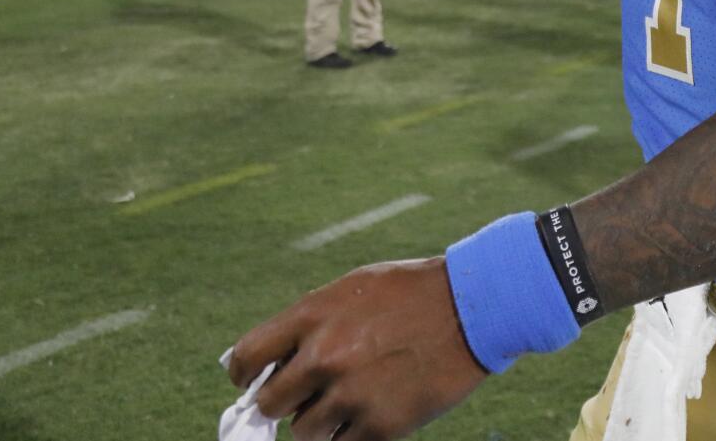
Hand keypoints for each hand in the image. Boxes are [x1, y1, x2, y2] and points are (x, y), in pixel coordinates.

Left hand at [226, 257, 487, 440]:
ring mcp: (351, 395)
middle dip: (282, 403)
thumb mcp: (351, 289)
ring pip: (305, 432)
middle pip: (270, 404)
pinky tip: (369, 413)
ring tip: (347, 401)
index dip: (243, 376)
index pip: (246, 357)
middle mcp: (323, 357)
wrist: (472, 308)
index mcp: (311, 316)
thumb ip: (309, 323)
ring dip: (319, 422)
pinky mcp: (380, 426)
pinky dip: (350, 436)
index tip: (249, 383)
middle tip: (301, 398)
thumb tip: (273, 363)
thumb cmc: (410, 293)